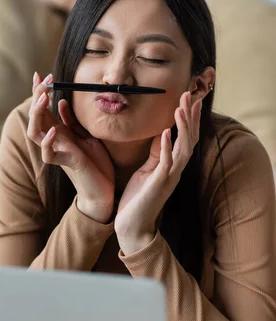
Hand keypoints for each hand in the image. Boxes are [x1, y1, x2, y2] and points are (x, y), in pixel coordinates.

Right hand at [27, 72, 114, 222]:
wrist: (102, 190)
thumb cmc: (95, 164)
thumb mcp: (86, 135)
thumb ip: (72, 121)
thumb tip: (61, 102)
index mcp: (59, 132)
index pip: (43, 108)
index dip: (39, 92)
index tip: (41, 74)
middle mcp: (54, 141)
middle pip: (35, 117)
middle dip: (37, 97)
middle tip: (45, 81)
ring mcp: (57, 152)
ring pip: (34, 133)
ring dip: (37, 115)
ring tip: (43, 99)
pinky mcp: (66, 163)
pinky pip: (48, 154)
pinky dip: (49, 141)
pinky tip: (54, 130)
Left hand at [115, 92, 201, 254]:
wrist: (131, 226)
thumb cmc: (138, 199)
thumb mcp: (147, 170)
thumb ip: (157, 153)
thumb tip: (163, 133)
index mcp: (172, 165)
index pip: (185, 138)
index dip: (189, 119)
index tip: (190, 99)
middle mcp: (175, 170)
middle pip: (189, 139)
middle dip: (189, 117)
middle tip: (188, 94)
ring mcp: (169, 177)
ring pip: (182, 148)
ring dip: (183, 127)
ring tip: (180, 108)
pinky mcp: (159, 184)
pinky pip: (166, 162)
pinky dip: (167, 146)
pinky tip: (167, 132)